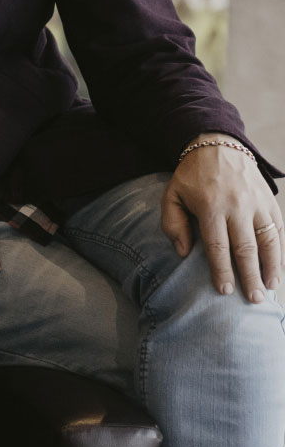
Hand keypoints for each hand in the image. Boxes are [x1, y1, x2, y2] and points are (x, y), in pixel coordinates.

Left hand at [161, 133, 284, 302]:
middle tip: (253, 300)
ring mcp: (257, 203)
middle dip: (250, 276)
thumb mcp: (172, 194)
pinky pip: (278, 229)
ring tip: (270, 289)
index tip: (224, 291)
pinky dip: (280, 250)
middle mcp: (237, 206)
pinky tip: (278, 268)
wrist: (218, 146)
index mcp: (211, 206)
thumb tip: (183, 252)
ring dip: (271, 267)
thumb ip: (173, 223)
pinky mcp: (270, 201)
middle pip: (246, 247)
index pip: (218, 245)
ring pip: (268, 240)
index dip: (222, 270)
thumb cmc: (191, 176)